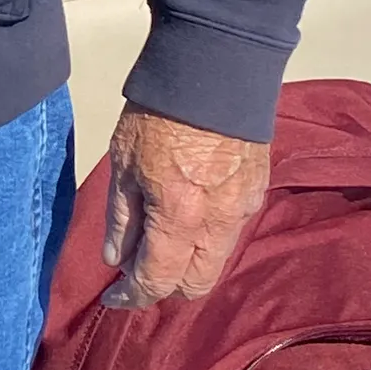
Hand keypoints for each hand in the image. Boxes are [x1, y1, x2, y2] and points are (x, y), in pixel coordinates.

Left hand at [101, 108, 268, 308]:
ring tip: (159, 243)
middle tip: (137, 269)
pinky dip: (207, 239)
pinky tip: (186, 218)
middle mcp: (217, 223)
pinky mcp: (257, 193)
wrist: (214, 72)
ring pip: (215, 262)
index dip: (132, 297)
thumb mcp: (123, 162)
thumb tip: (117, 260)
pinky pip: (231, 234)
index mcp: (179, 217)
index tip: (113, 298)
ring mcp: (243, 209)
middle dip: (164, 286)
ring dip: (187, 264)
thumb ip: (121, 217)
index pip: (157, 280)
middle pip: (194, 284)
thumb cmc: (159, 113)